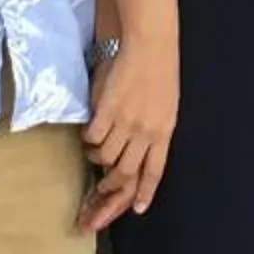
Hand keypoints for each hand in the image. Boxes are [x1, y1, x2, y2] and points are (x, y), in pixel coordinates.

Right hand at [81, 34, 177, 228]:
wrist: (150, 44)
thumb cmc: (159, 71)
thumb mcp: (165, 105)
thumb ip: (153, 129)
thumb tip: (138, 150)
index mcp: (164, 131)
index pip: (154, 171)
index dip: (144, 193)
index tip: (137, 210)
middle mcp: (146, 132)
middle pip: (126, 173)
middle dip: (110, 189)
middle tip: (99, 190)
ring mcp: (126, 122)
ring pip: (105, 157)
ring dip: (95, 159)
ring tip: (92, 151)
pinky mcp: (107, 110)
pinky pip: (92, 137)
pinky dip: (88, 140)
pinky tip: (88, 133)